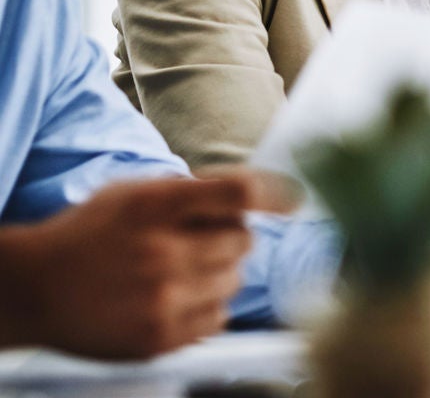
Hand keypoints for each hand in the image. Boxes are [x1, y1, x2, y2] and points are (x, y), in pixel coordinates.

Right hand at [0, 172, 296, 358]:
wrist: (34, 289)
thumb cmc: (89, 233)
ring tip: (185, 270)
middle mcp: (163, 253)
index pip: (238, 194)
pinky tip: (179, 297)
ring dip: (221, 273)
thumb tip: (255, 192)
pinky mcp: (159, 338)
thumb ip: (189, 190)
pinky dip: (208, 307)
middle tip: (203, 240)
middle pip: (244, 240)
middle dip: (232, 237)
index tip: (295, 198)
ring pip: (235, 280)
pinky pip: (218, 319)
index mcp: (156, 206)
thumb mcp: (133, 192)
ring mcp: (162, 300)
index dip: (275, 194)